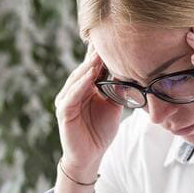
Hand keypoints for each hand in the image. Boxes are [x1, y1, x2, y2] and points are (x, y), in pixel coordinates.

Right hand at [54, 44, 122, 175]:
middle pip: (84, 68)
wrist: (91, 156)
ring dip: (87, 67)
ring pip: (77, 79)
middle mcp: (73, 90)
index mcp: (85, 87)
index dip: (101, 53)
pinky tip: (89, 77)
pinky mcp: (63, 112)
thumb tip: (131, 70)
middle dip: (94, 55)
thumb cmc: (101, 131)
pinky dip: (80, 85)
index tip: (113, 37)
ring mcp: (66, 100)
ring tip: (98, 55)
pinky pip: (72, 96)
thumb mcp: (113, 105)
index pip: (92, 66)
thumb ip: (116, 88)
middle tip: (106, 39)